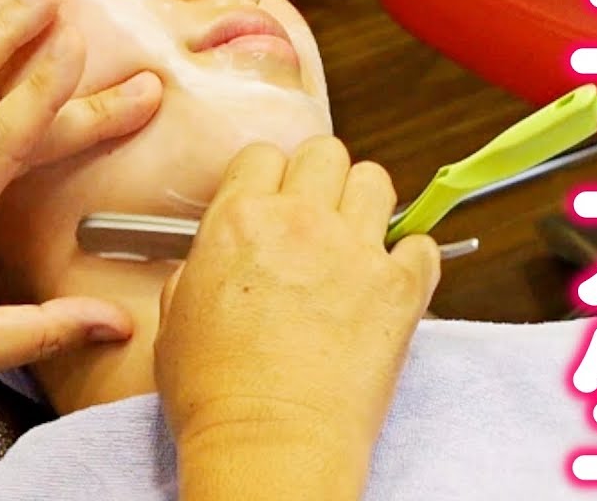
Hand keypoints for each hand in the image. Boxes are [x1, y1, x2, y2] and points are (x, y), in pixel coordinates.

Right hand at [155, 137, 438, 498]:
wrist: (269, 443)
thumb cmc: (216, 397)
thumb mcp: (173, 323)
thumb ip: (194, 273)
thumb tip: (211, 264)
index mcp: (236, 221)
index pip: (263, 155)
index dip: (269, 177)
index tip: (274, 200)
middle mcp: (297, 222)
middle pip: (325, 152)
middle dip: (321, 177)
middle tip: (319, 213)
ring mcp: (354, 250)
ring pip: (376, 180)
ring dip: (367, 203)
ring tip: (359, 239)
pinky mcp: (400, 288)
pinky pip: (422, 244)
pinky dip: (412, 259)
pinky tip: (394, 281)